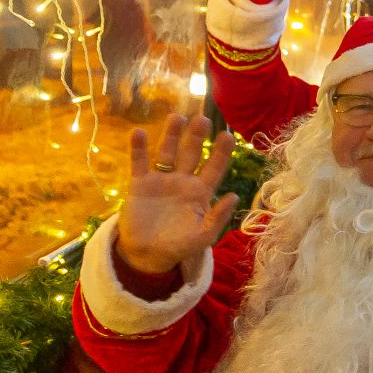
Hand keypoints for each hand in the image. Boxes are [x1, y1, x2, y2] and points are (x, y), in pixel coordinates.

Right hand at [117, 115, 237, 274]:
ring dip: (171, 135)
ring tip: (177, 117)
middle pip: (192, 153)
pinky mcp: (140, 184)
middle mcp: (183, 181)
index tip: (227, 135)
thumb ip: (218, 217)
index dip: (221, 152)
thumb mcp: (203, 236)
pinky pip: (139, 162)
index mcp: (201, 192)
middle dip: (197, 137)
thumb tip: (233, 195)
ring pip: (167, 152)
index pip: (215, 167)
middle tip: (202, 119)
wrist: (147, 254)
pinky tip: (138, 132)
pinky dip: (138, 148)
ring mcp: (161, 180)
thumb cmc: (178, 246)